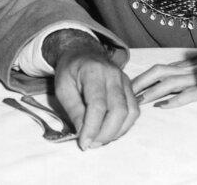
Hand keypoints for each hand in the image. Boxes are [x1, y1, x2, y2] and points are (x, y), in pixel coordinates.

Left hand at [44, 30, 138, 149]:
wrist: (82, 53)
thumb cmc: (70, 71)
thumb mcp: (62, 88)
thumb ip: (73, 109)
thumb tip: (83, 132)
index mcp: (93, 72)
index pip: (97, 105)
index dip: (92, 128)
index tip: (84, 143)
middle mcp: (113, 75)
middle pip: (118, 110)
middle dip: (106, 133)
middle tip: (92, 144)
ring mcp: (124, 80)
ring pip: (130, 112)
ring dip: (117, 132)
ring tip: (100, 139)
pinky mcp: (130, 87)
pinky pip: (134, 110)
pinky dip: (124, 125)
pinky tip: (110, 131)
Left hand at [132, 53, 196, 107]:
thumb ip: (193, 70)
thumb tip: (176, 80)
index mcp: (190, 63)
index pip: (160, 67)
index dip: (143, 75)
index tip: (128, 84)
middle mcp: (192, 68)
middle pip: (159, 71)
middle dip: (140, 81)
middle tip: (125, 93)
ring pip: (169, 82)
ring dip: (151, 91)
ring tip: (137, 101)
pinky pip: (189, 94)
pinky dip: (175, 100)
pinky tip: (162, 106)